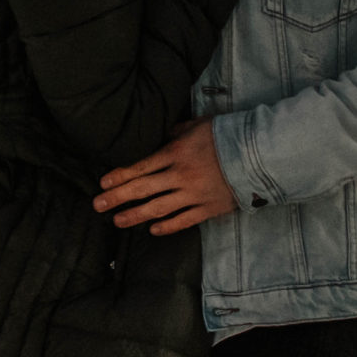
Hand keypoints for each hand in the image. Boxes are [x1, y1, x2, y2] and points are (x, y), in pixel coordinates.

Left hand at [93, 120, 236, 234]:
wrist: (259, 155)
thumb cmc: (227, 135)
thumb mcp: (198, 126)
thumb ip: (175, 132)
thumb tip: (159, 134)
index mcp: (176, 153)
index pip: (141, 166)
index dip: (120, 176)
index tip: (103, 183)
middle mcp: (181, 175)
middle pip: (143, 189)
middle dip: (118, 197)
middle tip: (98, 205)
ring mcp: (194, 194)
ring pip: (159, 208)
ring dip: (135, 215)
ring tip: (117, 220)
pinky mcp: (209, 208)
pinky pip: (184, 220)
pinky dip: (167, 226)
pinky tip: (152, 230)